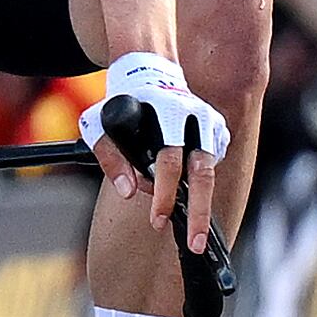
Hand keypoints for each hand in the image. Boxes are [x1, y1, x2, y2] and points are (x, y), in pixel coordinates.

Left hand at [92, 49, 228, 229]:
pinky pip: (212, 164)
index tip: (158, 219)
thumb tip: (129, 192)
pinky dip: (200, 186)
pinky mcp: (218, 129)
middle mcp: (194, 115)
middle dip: (198, 211)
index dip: (164, 192)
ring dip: (205, 207)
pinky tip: (187, 196)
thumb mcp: (98, 124)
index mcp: (166, 111)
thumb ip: (110, 158)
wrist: (150, 73)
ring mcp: (210, 122)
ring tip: (198, 237)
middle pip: (201, 172)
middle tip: (194, 243)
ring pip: (211, 172)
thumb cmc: (120, 104)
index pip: (169, 160)